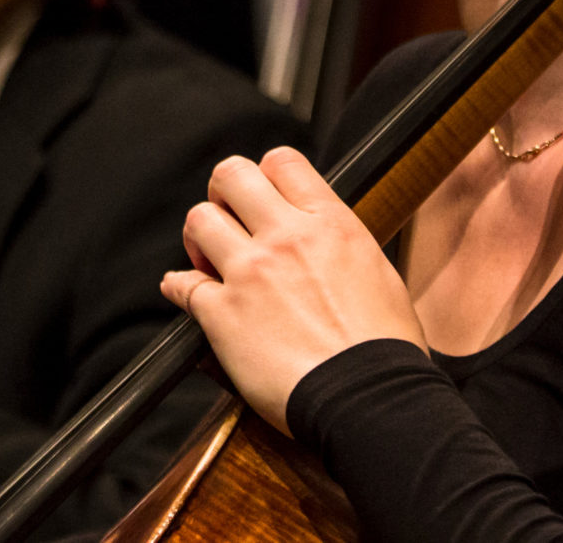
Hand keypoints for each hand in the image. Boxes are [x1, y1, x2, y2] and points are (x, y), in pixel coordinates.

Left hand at [161, 147, 422, 435]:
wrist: (370, 400)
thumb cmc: (385, 349)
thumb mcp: (378, 272)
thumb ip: (338, 243)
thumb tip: (320, 237)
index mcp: (330, 224)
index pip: (282, 161)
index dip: (265, 174)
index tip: (261, 195)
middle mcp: (286, 238)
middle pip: (231, 175)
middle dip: (223, 192)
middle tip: (228, 217)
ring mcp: (250, 272)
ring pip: (199, 220)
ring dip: (200, 237)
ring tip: (209, 257)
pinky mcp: (222, 314)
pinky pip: (181, 284)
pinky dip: (178, 286)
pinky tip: (182, 290)